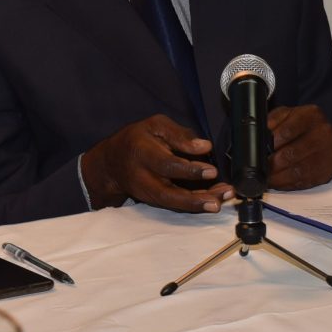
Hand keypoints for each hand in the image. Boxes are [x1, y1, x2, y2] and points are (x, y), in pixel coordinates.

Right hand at [79, 115, 232, 213]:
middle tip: (217, 201)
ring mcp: (146, 193)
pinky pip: (175, 206)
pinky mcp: (153, 201)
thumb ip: (179, 134)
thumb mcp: (155, 125)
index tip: (212, 171)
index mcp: (142, 153)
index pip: (166, 165)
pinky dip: (195, 205)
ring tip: (220, 201)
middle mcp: (142, 177)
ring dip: (198, 205)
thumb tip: (204, 146)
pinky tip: (215, 200)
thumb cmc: (137, 139)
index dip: (189, 170)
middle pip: (167, 195)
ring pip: (172, 204)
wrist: (111, 162)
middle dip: (194, 200)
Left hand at [266, 105, 331, 189]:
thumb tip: (261, 132)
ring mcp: (327, 152)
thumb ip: (273, 120)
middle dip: (272, 163)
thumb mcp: (288, 115)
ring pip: (297, 170)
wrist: (326, 139)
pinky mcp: (327, 170)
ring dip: (278, 177)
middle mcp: (323, 133)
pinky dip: (288, 184)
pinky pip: (304, 181)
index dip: (271, 143)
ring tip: (268, 177)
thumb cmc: (303, 127)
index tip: (262, 151)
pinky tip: (279, 181)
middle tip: (262, 167)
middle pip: (291, 153)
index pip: (287, 131)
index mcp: (311, 115)